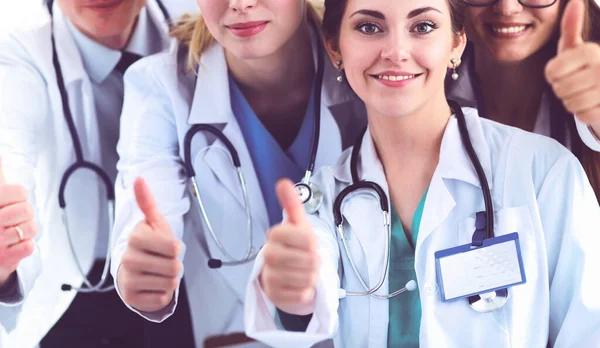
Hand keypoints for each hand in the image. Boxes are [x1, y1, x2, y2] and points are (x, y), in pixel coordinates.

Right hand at [0, 157, 35, 286]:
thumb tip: (0, 154)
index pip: (19, 192)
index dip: (18, 195)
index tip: (7, 199)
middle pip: (27, 210)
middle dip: (22, 213)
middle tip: (8, 217)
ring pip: (31, 228)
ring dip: (24, 228)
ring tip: (10, 230)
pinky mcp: (5, 261)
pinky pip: (29, 247)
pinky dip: (23, 245)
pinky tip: (12, 244)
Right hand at [117, 178, 181, 311]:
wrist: (133, 271)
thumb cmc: (149, 245)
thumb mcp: (154, 223)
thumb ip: (148, 202)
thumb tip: (139, 178)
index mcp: (135, 238)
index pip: (174, 246)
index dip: (175, 247)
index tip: (166, 245)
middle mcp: (128, 259)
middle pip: (174, 267)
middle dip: (174, 265)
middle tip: (163, 261)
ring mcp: (128, 280)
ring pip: (170, 283)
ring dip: (169, 279)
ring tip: (158, 272)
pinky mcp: (131, 299)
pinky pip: (162, 298)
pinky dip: (163, 293)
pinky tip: (153, 285)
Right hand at [259, 179, 319, 315]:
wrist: (289, 274)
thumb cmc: (296, 247)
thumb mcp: (299, 225)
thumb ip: (292, 204)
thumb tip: (283, 182)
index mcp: (274, 235)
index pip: (298, 236)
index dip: (309, 241)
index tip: (311, 243)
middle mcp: (268, 255)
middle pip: (304, 260)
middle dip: (313, 261)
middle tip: (312, 260)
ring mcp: (270, 277)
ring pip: (303, 279)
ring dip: (311, 277)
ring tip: (307, 273)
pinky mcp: (274, 296)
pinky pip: (300, 295)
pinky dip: (306, 292)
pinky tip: (302, 286)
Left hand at [546, 0, 599, 136]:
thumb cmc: (587, 66)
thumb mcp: (577, 46)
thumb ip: (571, 27)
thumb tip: (573, 1)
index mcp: (591, 52)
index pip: (551, 71)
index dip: (553, 75)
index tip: (565, 71)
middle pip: (559, 89)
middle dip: (563, 89)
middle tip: (576, 84)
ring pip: (570, 104)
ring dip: (572, 102)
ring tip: (584, 93)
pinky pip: (582, 116)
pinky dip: (584, 113)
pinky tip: (592, 103)